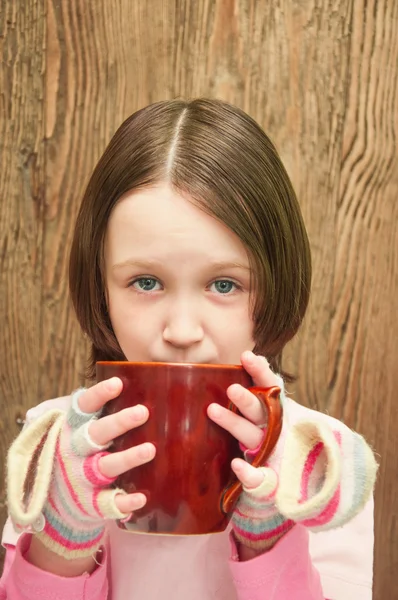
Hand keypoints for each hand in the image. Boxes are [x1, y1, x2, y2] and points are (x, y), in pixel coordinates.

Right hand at [7, 378, 156, 559]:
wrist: (47, 498)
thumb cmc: (68, 449)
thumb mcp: (67, 425)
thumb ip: (87, 407)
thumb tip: (122, 379)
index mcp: (70, 426)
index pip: (84, 406)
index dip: (99, 394)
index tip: (118, 384)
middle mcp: (73, 450)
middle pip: (95, 434)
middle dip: (119, 423)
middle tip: (143, 412)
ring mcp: (79, 477)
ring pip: (104, 466)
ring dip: (127, 458)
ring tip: (150, 450)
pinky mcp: (87, 503)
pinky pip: (106, 503)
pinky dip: (123, 502)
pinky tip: (142, 498)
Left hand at [207, 350, 279, 489]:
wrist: (298, 481)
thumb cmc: (276, 440)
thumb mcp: (272, 415)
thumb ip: (262, 387)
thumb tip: (253, 358)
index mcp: (277, 411)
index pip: (270, 386)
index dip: (260, 371)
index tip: (247, 355)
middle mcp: (274, 428)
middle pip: (258, 410)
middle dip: (245, 399)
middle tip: (231, 388)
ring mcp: (270, 451)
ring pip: (251, 435)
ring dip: (233, 423)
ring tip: (211, 410)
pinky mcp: (268, 479)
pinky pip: (259, 478)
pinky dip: (249, 473)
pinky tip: (236, 466)